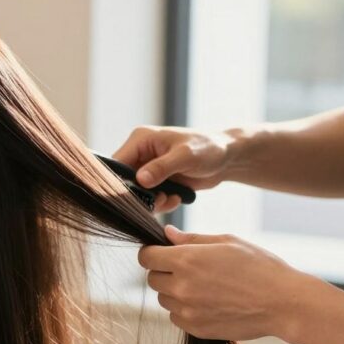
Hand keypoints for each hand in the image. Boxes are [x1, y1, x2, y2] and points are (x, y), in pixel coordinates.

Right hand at [112, 125, 240, 212]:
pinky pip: (149, 198)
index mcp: (141, 139)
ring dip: (152, 201)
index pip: (116, 163)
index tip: (133, 197)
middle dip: (140, 195)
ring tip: (171, 198)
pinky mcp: (157, 181)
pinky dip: (161, 203)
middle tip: (160, 199)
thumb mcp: (185, 156)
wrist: (227, 158)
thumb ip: (161, 168)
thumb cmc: (209, 148)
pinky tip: (176, 198)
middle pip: (124, 181)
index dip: (120, 182)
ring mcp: (148, 168)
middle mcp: (141, 153)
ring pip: (136, 193)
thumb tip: (140, 180)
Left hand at [138, 225, 324, 341]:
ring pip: (164, 299)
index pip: (146, 257)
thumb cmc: (259, 268)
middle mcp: (181, 287)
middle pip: (152, 279)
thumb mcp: (227, 242)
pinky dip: (185, 310)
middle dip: (164, 271)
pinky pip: (176, 317)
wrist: (283, 303)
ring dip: (175, 291)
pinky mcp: (196, 329)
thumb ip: (192, 239)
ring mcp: (187, 311)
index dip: (153, 253)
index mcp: (186, 260)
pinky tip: (208, 302)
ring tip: (204, 286)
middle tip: (188, 269)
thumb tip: (167, 234)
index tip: (162, 252)